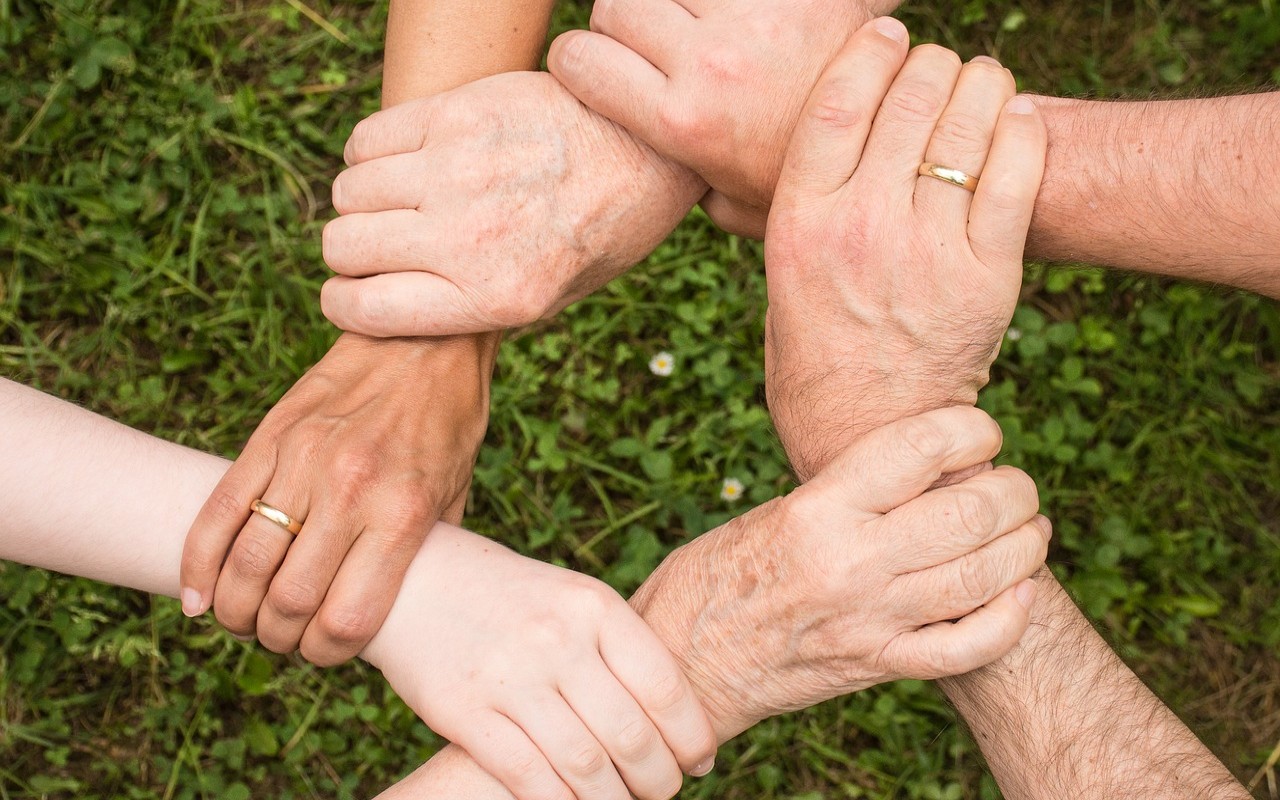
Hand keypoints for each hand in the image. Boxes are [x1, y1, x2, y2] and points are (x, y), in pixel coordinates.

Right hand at [180, 333, 494, 664]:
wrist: (425, 338)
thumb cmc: (449, 422)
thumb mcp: (456, 494)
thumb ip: (423, 553)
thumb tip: (393, 610)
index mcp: (402, 514)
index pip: (346, 619)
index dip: (327, 654)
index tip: (325, 652)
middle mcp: (350, 491)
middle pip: (288, 601)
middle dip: (278, 638)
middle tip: (282, 638)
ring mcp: (303, 461)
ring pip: (245, 563)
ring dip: (235, 610)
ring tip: (244, 619)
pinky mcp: (270, 437)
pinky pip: (217, 512)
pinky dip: (197, 564)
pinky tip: (197, 596)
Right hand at [319, 71, 704, 336]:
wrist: (648, 148)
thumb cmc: (601, 230)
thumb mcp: (552, 298)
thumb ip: (473, 308)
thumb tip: (392, 308)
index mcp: (494, 297)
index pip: (362, 309)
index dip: (344, 303)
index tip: (352, 292)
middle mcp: (469, 238)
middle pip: (344, 246)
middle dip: (351, 252)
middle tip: (382, 244)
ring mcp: (458, 171)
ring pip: (349, 191)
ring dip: (362, 201)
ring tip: (399, 200)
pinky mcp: (457, 114)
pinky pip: (367, 139)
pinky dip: (370, 154)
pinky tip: (405, 160)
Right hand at [362, 524, 716, 799]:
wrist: (414, 579)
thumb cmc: (511, 598)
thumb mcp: (572, 599)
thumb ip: (618, 648)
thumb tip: (677, 719)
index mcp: (593, 605)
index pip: (664, 686)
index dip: (691, 735)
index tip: (699, 759)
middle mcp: (556, 639)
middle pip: (631, 735)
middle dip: (658, 778)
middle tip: (662, 790)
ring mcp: (509, 676)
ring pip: (585, 766)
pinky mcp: (464, 711)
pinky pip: (528, 777)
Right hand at [547, 0, 900, 237]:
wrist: (897, 147)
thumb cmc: (807, 181)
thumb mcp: (734, 205)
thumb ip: (684, 186)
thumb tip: (651, 179)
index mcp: (682, 122)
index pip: (578, 59)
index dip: (578, 60)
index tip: (596, 68)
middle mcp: (709, 64)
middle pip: (617, 5)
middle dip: (622, 23)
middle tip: (652, 45)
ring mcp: (752, 18)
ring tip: (692, 24)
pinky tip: (730, 15)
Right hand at [630, 406, 1047, 739]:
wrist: (683, 662)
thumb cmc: (717, 575)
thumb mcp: (774, 512)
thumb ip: (847, 494)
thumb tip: (925, 468)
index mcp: (817, 509)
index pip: (921, 448)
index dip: (972, 429)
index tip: (982, 431)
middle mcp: (849, 562)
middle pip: (969, 511)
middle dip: (1015, 491)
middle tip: (1017, 486)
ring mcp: (868, 619)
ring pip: (982, 576)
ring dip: (1025, 547)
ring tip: (1030, 530)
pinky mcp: (876, 665)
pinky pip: (966, 648)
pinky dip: (1009, 619)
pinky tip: (1020, 593)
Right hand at [763, 22, 1047, 479]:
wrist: (869, 436)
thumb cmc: (815, 357)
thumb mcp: (777, 280)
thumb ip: (783, 215)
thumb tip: (762, 163)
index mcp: (800, 222)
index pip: (836, 101)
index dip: (868, 52)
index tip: (887, 34)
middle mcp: (861, 227)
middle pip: (908, 99)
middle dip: (930, 64)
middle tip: (939, 65)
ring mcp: (928, 251)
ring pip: (967, 125)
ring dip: (981, 84)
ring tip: (982, 82)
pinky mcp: (987, 277)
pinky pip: (1017, 174)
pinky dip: (1022, 130)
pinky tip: (1017, 118)